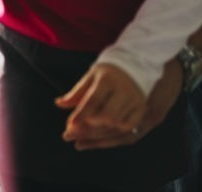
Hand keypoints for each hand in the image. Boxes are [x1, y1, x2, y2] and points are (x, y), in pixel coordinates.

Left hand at [59, 59, 182, 149]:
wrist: (135, 64)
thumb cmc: (107, 71)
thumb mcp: (90, 76)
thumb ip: (76, 92)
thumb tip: (59, 103)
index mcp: (108, 79)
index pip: (93, 100)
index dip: (81, 114)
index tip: (70, 125)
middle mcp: (124, 91)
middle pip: (106, 116)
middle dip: (88, 128)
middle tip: (71, 134)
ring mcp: (135, 101)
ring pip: (117, 124)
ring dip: (97, 133)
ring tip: (80, 138)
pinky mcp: (141, 109)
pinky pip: (128, 127)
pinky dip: (112, 133)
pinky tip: (99, 135)